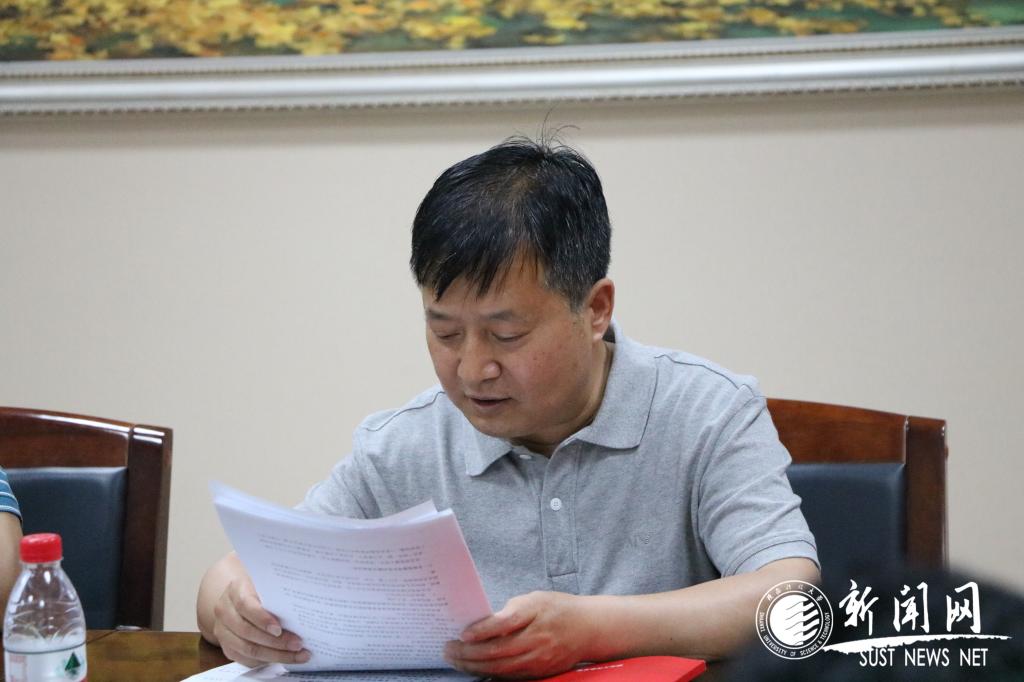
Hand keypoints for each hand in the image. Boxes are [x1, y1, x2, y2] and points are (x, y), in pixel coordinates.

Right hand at [211, 575, 309, 666]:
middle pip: (248, 632)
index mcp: (234, 591)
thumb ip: (275, 594)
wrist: (235, 598)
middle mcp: (225, 612)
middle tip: (298, 644)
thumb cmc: (257, 589)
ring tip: (298, 654)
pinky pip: (246, 659)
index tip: (279, 629)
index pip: (245, 605)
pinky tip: (285, 659)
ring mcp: (223, 631)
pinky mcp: (228, 647)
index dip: (261, 619)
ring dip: (275, 655)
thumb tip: (301, 606)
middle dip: (276, 641)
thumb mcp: (264, 584)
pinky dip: (267, 661)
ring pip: (248, 649)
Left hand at [444, 591, 592, 678]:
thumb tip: (481, 624)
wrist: (588, 628)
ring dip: (474, 666)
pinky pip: (510, 677)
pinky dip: (490, 674)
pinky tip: (475, 669)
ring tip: (455, 660)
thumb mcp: (535, 599)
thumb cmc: (557, 608)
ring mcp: (539, 659)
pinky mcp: (540, 672)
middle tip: (448, 649)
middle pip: (498, 651)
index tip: (462, 633)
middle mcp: (538, 639)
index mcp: (536, 613)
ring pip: (501, 668)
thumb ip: (510, 611)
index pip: (505, 623)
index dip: (482, 630)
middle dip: (469, 653)